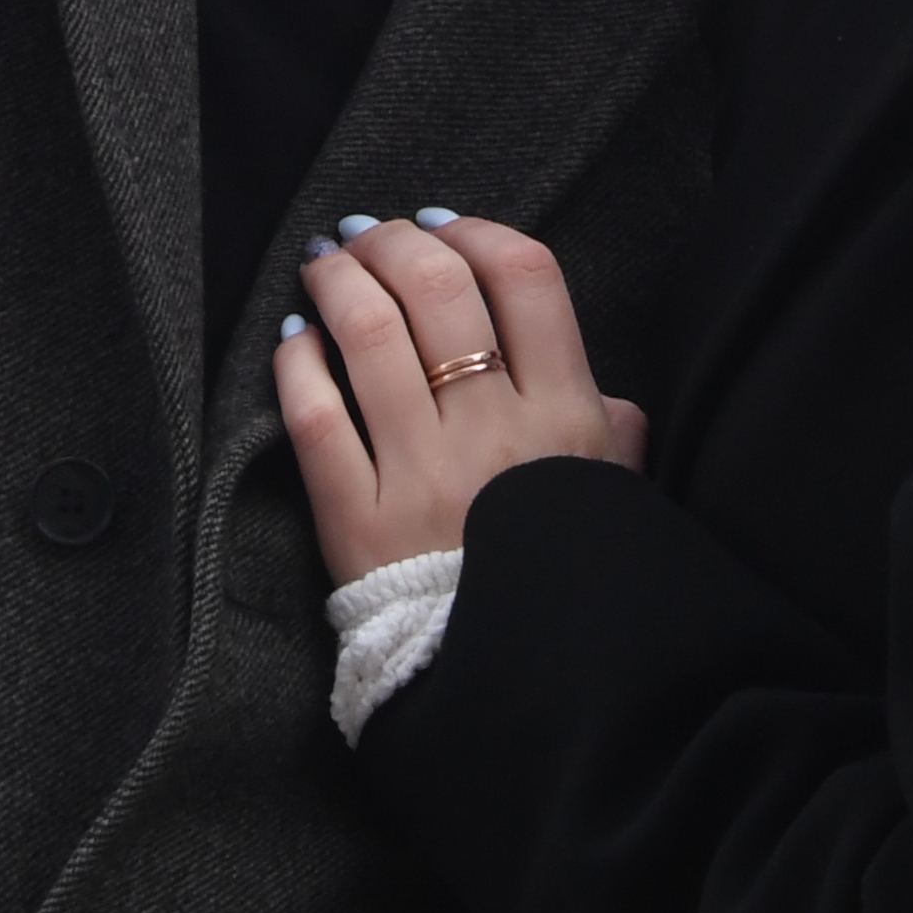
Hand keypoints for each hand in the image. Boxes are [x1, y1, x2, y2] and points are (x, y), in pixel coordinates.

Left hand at [273, 212, 647, 586]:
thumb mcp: (615, 500)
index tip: (443, 225)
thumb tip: (611, 399)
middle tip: (369, 234)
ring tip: (327, 264)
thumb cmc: (561, 581)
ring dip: (340, 280)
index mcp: (565, 418)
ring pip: (369, 336)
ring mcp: (420, 476)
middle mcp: (493, 436)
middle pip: (439, 291)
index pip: (525, 279)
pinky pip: (314, 417)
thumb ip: (615, 436)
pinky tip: (297, 339)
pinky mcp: (356, 521)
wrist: (512, 687)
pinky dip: (298, 362)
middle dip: (395, 243)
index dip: (478, 233)